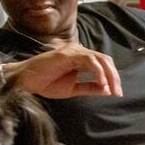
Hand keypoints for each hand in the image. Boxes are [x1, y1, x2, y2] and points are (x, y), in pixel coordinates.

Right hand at [6, 45, 122, 98]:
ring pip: (99, 58)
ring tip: (112, 88)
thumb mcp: (73, 89)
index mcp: (81, 60)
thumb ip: (90, 87)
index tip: (118, 93)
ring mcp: (73, 52)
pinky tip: (102, 83)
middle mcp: (79, 53)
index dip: (113, 77)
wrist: (26, 82)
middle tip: (118, 92)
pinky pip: (88, 60)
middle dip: (114, 76)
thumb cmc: (46, 83)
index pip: (103, 64)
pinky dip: (97, 71)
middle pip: (105, 60)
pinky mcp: (67, 54)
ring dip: (109, 74)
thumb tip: (107, 90)